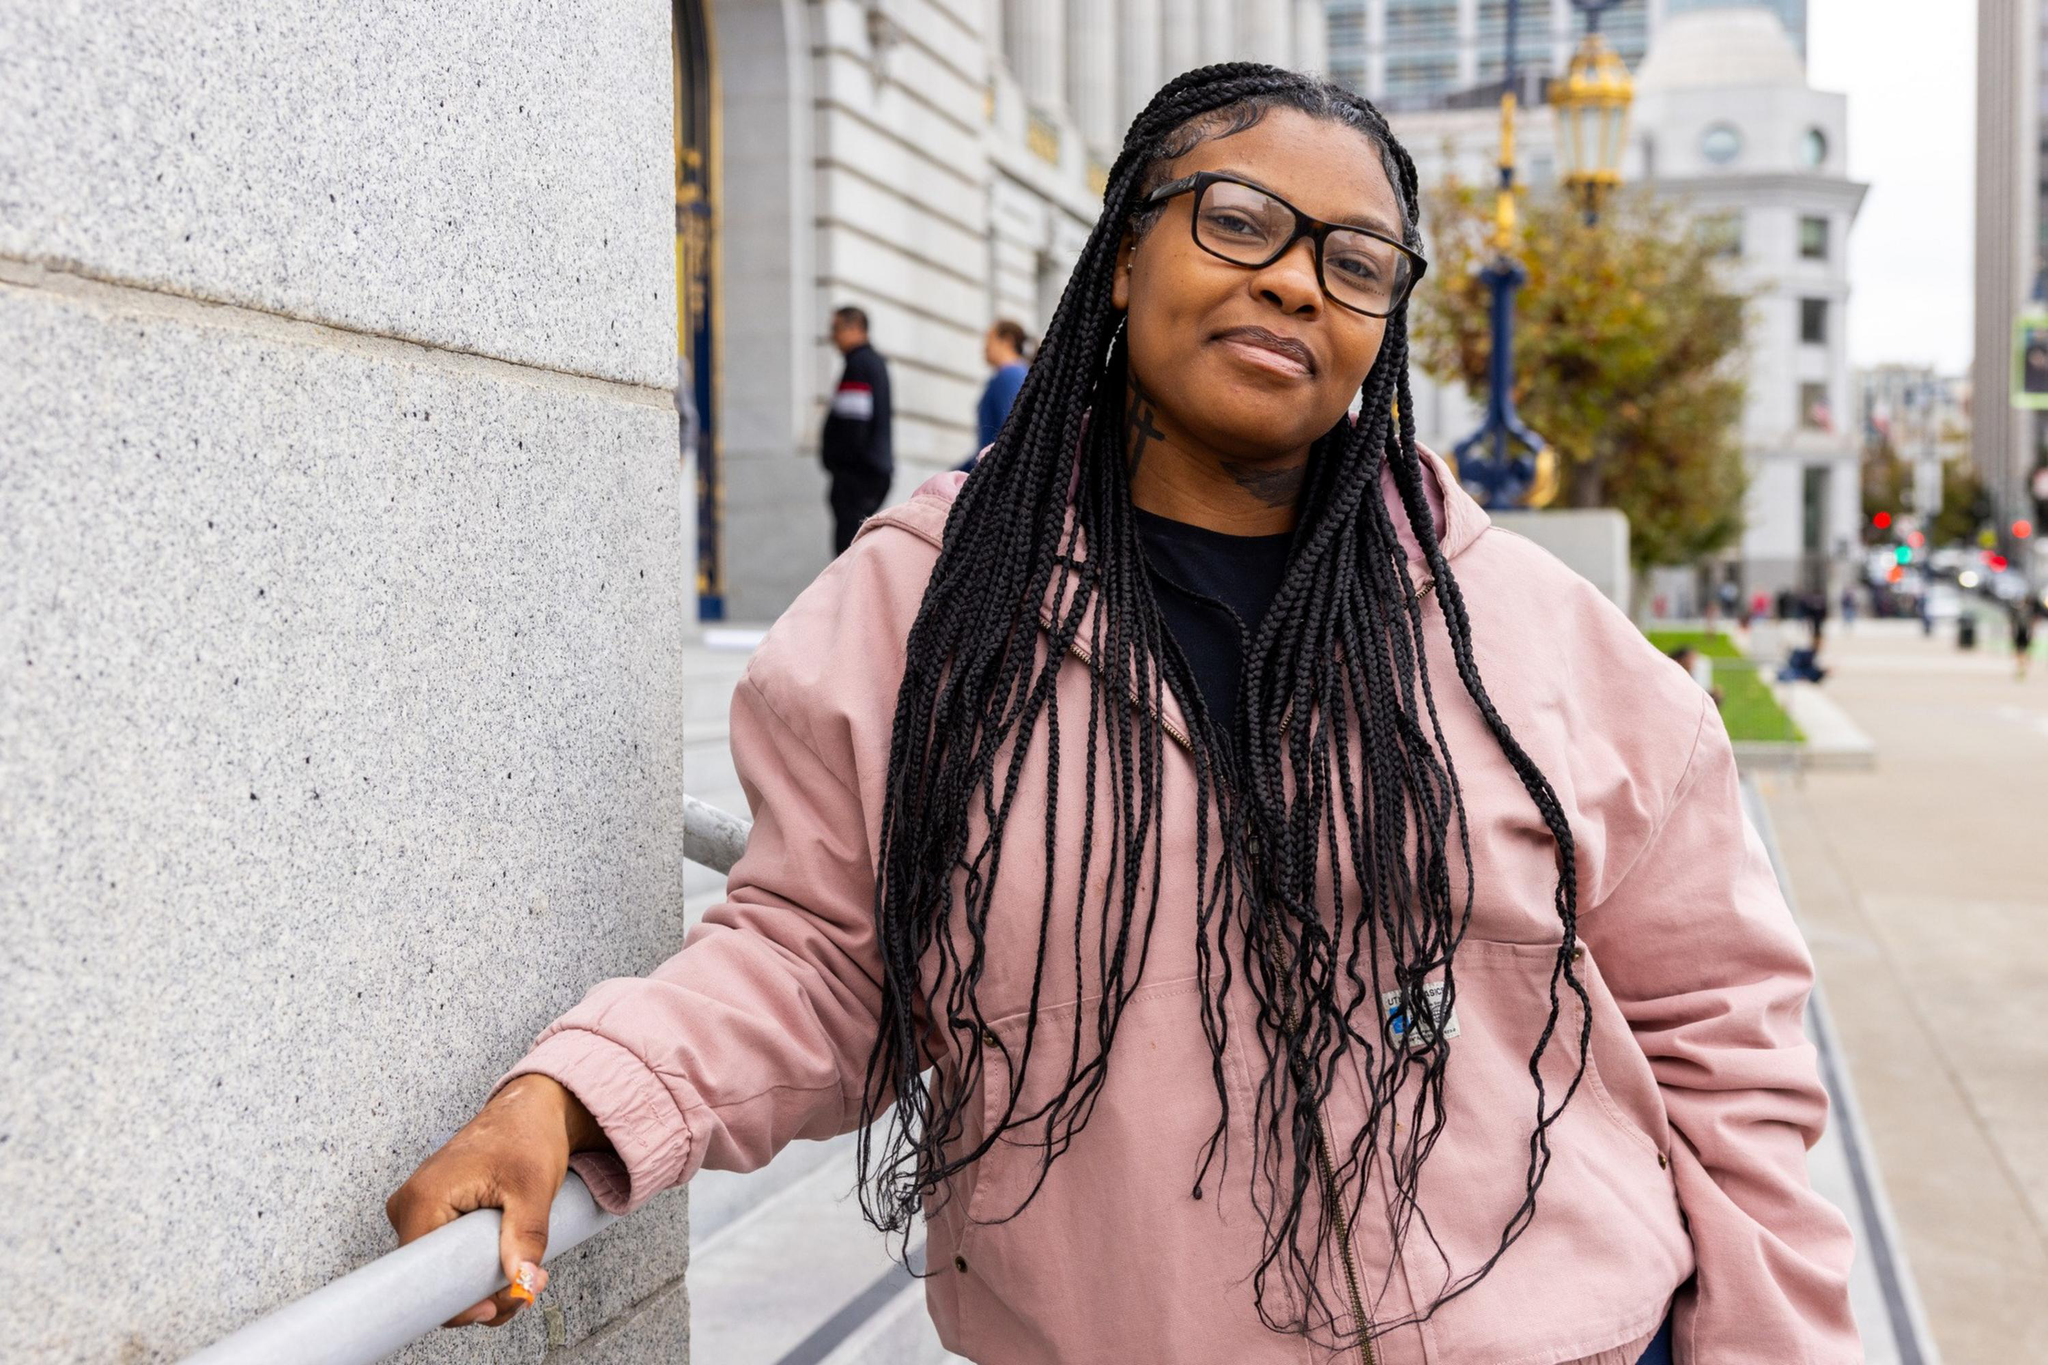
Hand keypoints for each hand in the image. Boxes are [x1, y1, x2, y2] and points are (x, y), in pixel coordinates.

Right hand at [384, 1074, 606, 1326]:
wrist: (528, 1109)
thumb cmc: (526, 1136)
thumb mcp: (533, 1187)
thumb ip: (527, 1236)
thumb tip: (523, 1282)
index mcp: (423, 1200)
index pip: (424, 1278)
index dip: (459, 1302)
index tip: (495, 1306)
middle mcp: (409, 1207)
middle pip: (433, 1278)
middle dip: (478, 1293)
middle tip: (521, 1287)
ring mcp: (418, 1211)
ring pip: (441, 1269)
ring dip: (480, 1280)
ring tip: (520, 1266)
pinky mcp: (432, 1213)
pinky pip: (446, 1253)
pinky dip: (475, 1263)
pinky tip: (504, 1257)